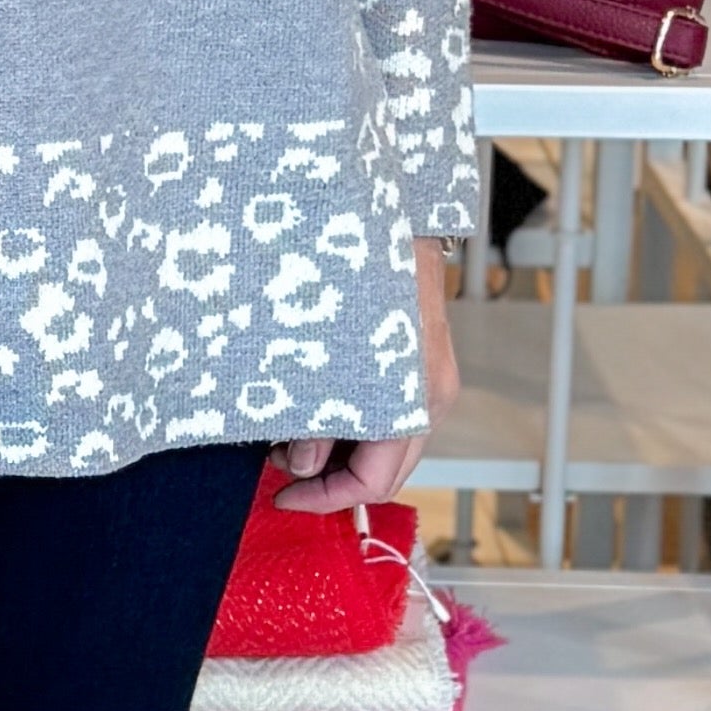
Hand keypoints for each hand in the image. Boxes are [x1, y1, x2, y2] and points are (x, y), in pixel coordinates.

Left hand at [274, 243, 459, 511]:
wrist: (388, 211)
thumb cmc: (353, 268)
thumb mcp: (316, 351)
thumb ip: (310, 417)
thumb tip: (301, 464)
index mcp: (412, 399)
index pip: (374, 482)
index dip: (324, 499)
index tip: (281, 495)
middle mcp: (430, 395)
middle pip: (387, 472)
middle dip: (332, 481)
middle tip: (280, 466)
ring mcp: (429, 378)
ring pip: (389, 446)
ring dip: (341, 452)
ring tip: (291, 431)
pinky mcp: (420, 361)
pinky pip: (390, 415)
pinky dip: (354, 424)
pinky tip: (316, 404)